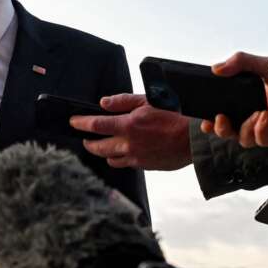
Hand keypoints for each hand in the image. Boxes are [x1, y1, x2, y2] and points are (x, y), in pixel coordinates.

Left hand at [71, 93, 191, 169]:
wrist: (193, 138)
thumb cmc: (174, 115)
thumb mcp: (148, 101)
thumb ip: (123, 101)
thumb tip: (103, 103)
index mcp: (128, 125)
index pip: (95, 125)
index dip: (80, 123)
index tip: (73, 122)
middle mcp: (129, 144)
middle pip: (98, 147)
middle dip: (88, 142)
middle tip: (86, 138)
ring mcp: (136, 157)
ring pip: (109, 159)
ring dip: (103, 152)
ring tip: (102, 145)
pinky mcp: (144, 166)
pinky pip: (124, 164)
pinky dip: (119, 158)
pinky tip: (122, 152)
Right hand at [201, 53, 267, 147]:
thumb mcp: (266, 63)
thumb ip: (240, 63)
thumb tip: (215, 68)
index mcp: (252, 96)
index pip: (226, 109)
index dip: (212, 116)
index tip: (202, 116)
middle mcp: (258, 112)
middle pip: (231, 129)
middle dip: (220, 128)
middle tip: (218, 120)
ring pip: (244, 138)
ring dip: (243, 129)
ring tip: (253, 115)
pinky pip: (263, 140)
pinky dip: (260, 130)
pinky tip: (265, 117)